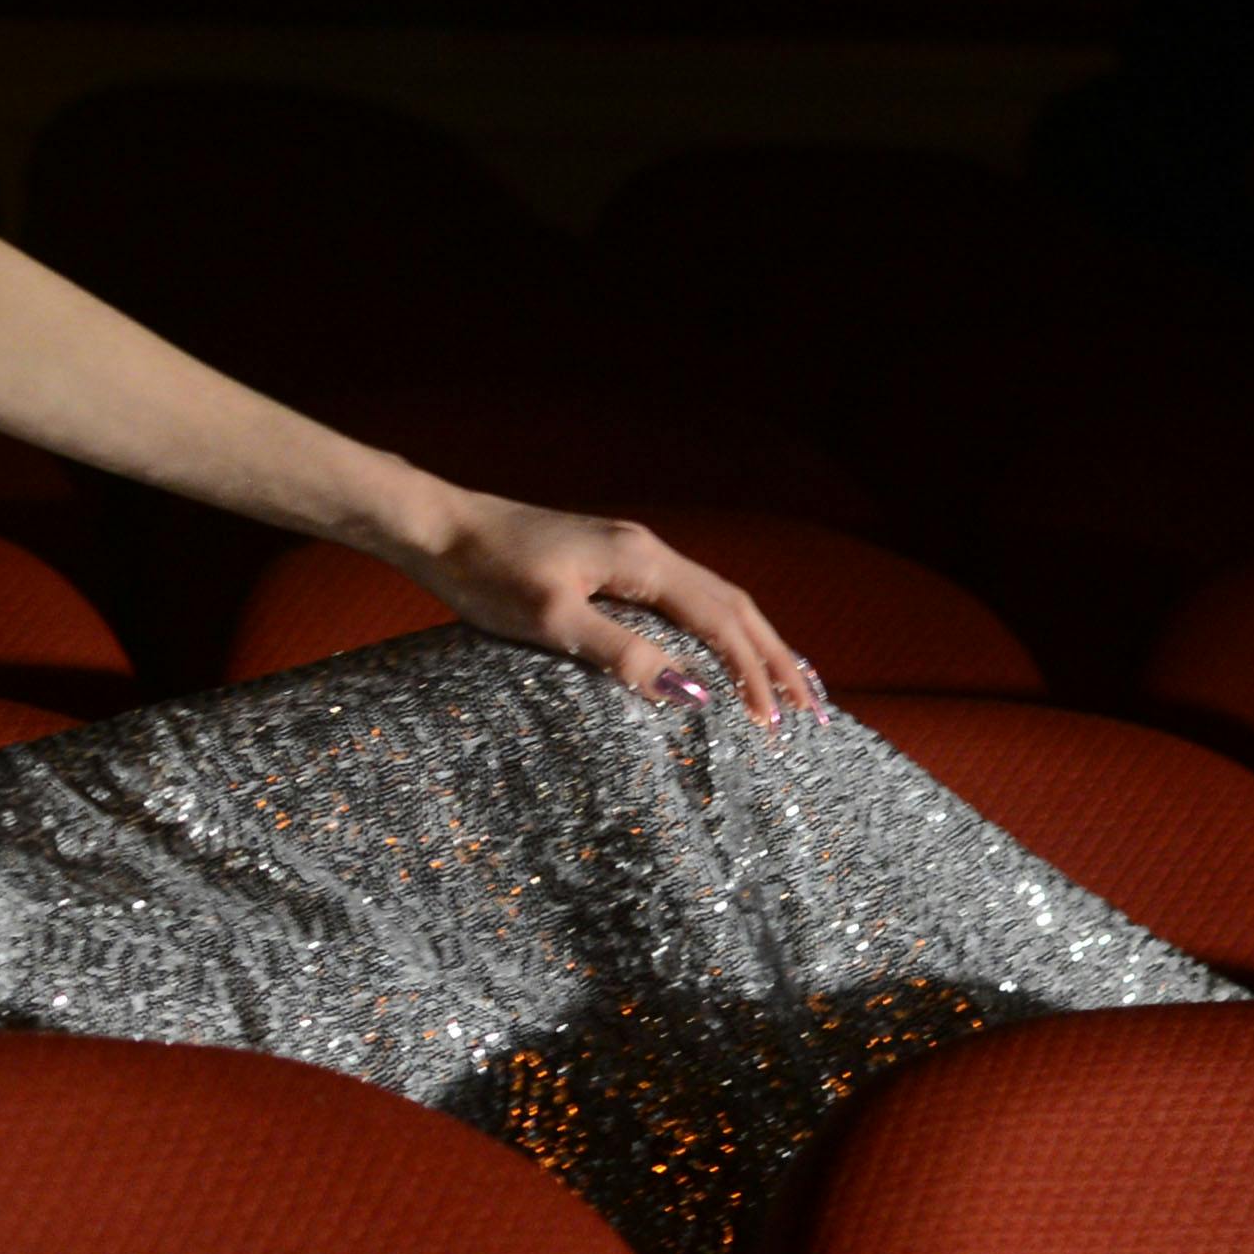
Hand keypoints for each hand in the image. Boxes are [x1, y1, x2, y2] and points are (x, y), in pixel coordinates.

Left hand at [400, 492, 829, 724]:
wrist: (440, 528)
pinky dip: (720, 628)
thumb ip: (623, 654)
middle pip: (735, 606)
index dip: (755, 674)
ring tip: (788, 685)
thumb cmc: (487, 575)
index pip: (722, 623)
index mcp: (643, 562)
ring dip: (755, 643)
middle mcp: (649, 550)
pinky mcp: (611, 561)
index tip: (779, 724)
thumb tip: (694, 691)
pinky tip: (720, 649)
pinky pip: (686, 597)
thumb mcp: (552, 621)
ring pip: (716, 598)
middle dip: (776, 659)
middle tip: (813, 711)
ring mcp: (632, 552)